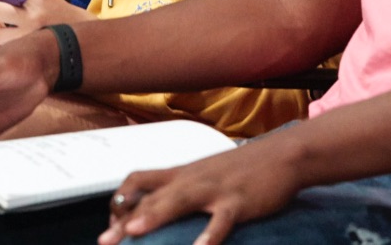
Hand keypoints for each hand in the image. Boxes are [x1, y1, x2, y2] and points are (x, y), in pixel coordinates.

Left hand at [99, 139, 301, 244]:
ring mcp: (215, 189)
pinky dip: (210, 234)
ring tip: (135, 232)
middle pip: (153, 194)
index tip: (111, 225)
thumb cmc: (245, 169)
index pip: (140, 181)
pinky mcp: (238, 200)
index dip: (120, 202)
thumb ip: (185, 190)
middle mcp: (193, 179)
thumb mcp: (208, 175)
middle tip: (106, 240)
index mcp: (183, 173)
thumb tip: (163, 208)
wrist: (283, 154)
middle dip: (127, 217)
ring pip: (180, 199)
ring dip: (155, 216)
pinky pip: (222, 218)